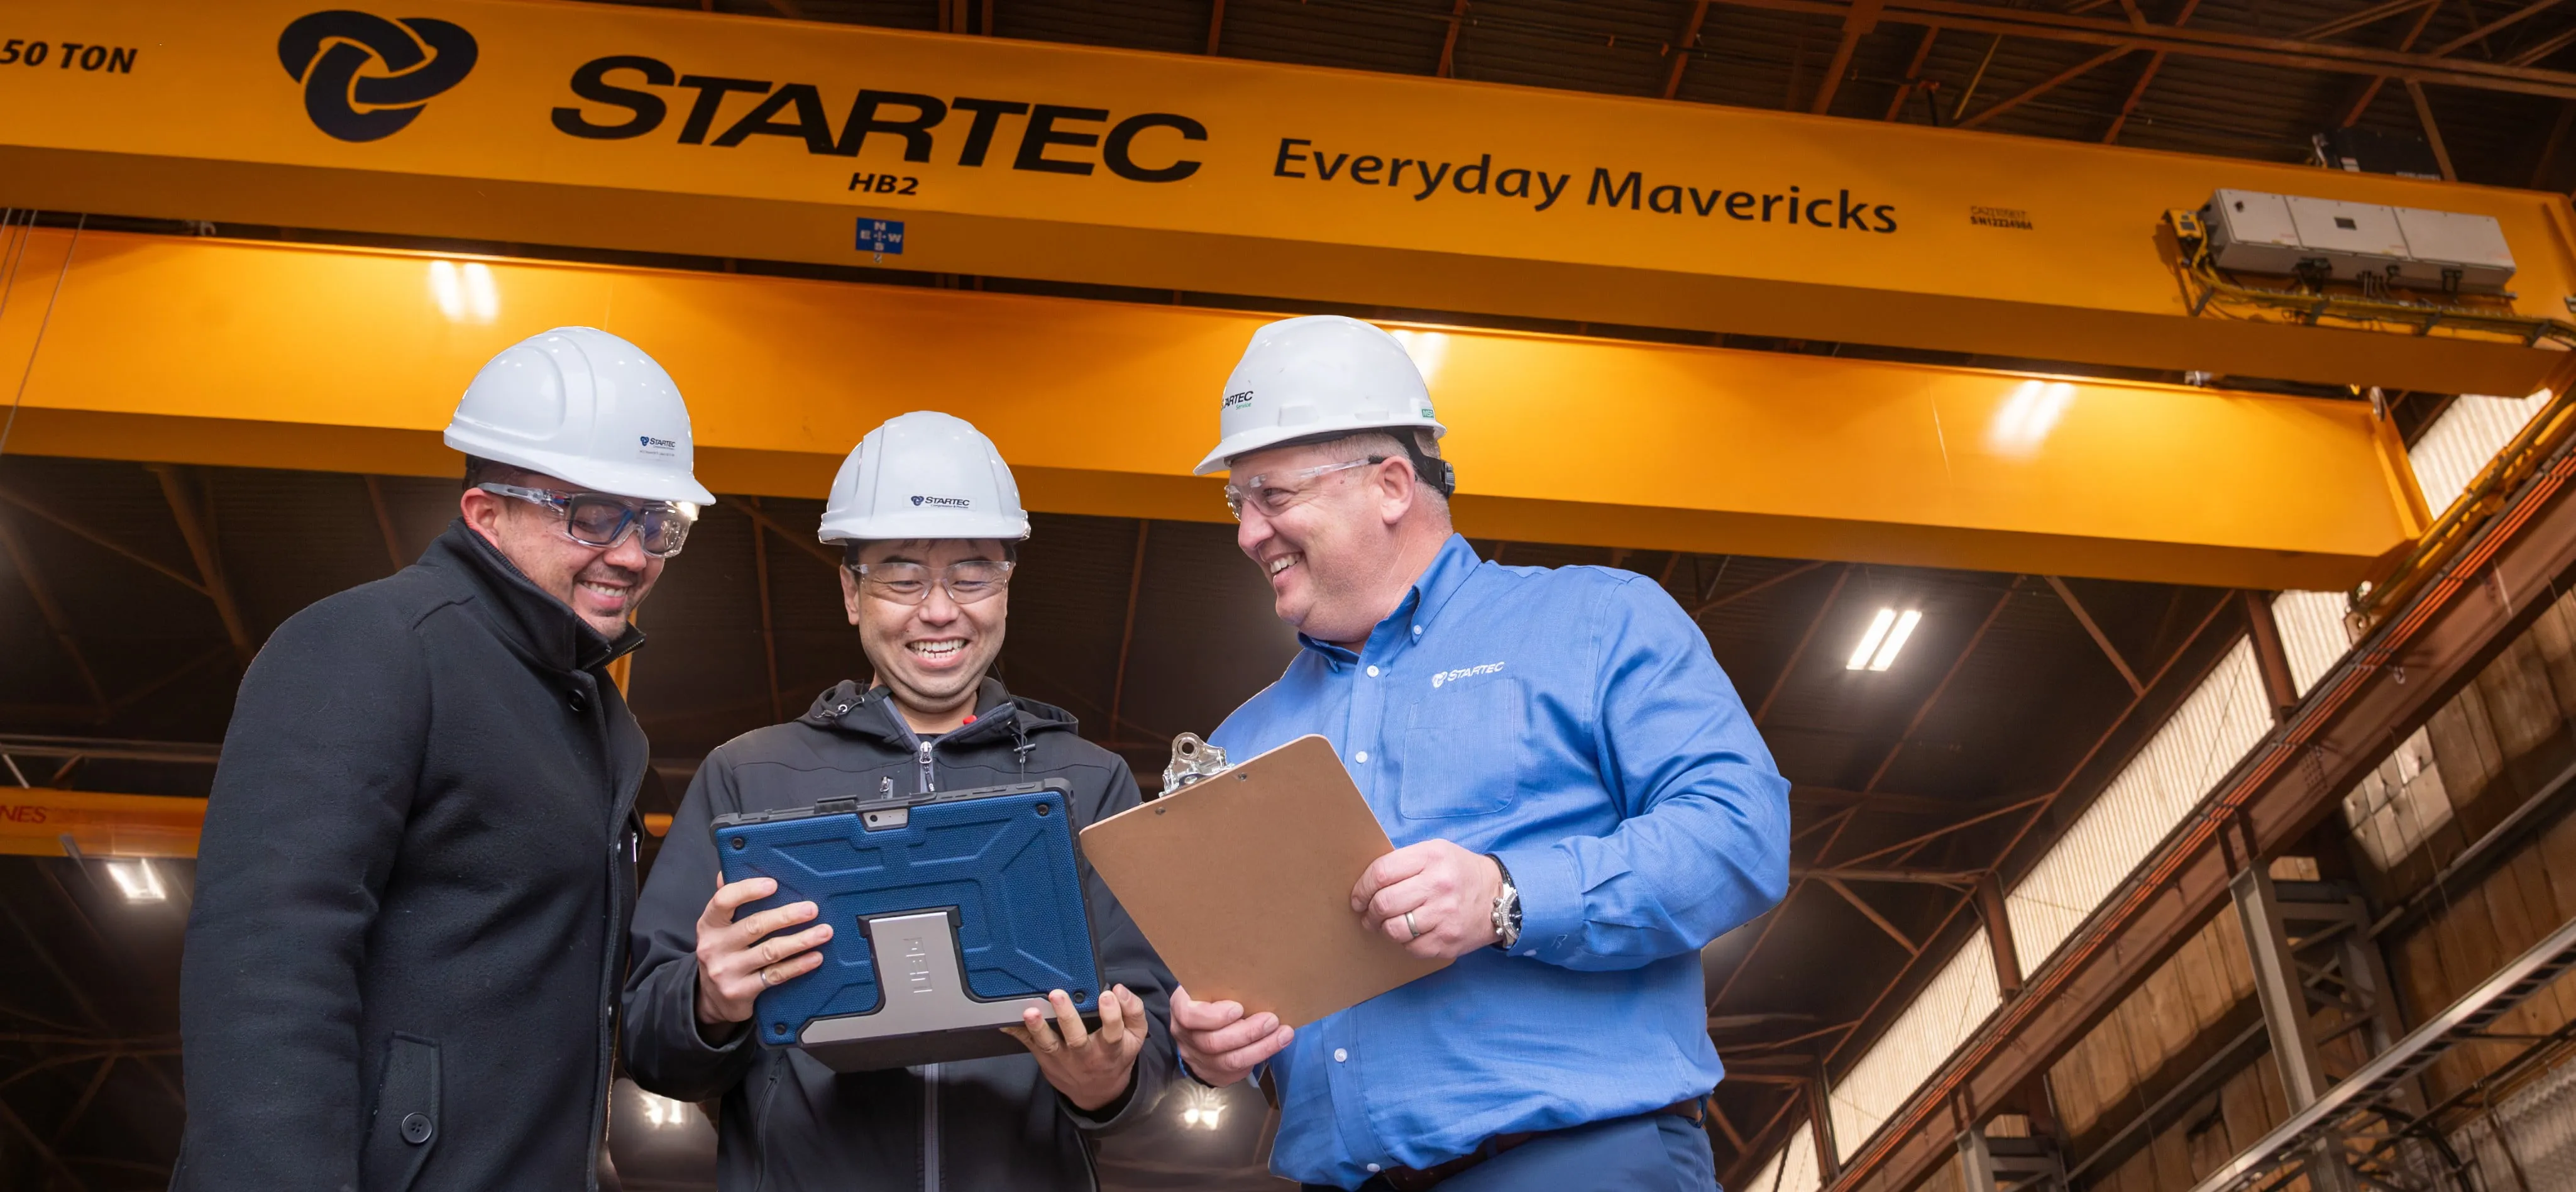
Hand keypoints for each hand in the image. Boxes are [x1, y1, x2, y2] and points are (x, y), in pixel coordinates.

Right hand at [694, 876, 832, 1026]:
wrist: (711, 999)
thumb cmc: (723, 953)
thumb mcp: (717, 927)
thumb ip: (727, 900)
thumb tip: (730, 868)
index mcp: (709, 924)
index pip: (724, 901)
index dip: (748, 890)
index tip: (773, 884)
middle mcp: (714, 946)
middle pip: (755, 926)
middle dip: (787, 916)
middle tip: (812, 908)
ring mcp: (727, 971)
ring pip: (770, 952)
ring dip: (801, 940)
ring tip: (824, 932)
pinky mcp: (740, 991)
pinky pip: (775, 975)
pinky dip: (798, 965)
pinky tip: (815, 957)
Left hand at [1005, 985, 1148, 1111]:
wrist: (1098, 1092)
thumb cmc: (1116, 1056)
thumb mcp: (1135, 1037)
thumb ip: (1133, 1011)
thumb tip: (1119, 990)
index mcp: (1111, 1048)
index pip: (1113, 1031)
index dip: (1110, 1014)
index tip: (1106, 996)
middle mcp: (1086, 1055)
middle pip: (1076, 1037)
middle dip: (1066, 1016)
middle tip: (1057, 994)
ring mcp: (1063, 1060)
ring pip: (1049, 1044)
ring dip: (1038, 1027)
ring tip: (1030, 1011)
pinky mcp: (1046, 1061)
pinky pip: (1031, 1046)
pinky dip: (1018, 1034)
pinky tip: (1006, 1022)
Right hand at [1169, 985, 1291, 1088]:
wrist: (1201, 1022)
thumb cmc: (1211, 996)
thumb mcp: (1209, 984)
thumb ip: (1223, 984)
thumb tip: (1255, 977)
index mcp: (1181, 1009)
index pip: (1189, 1016)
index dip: (1214, 1016)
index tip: (1239, 1008)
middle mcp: (1186, 1038)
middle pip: (1213, 1043)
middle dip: (1248, 1033)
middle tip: (1272, 1020)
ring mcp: (1198, 1060)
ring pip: (1229, 1061)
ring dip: (1261, 1048)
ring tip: (1283, 1034)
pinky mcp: (1213, 1074)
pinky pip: (1237, 1072)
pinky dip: (1259, 1057)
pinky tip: (1275, 1045)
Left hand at [1353, 839, 1500, 959]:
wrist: (1499, 896)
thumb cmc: (1458, 872)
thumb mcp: (1435, 852)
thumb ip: (1404, 862)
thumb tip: (1367, 884)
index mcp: (1430, 857)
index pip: (1381, 873)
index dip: (1362, 888)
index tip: (1358, 898)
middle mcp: (1438, 885)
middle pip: (1384, 903)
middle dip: (1369, 912)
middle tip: (1369, 915)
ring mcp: (1445, 915)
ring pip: (1394, 929)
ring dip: (1383, 929)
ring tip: (1385, 925)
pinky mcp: (1448, 940)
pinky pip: (1411, 947)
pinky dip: (1404, 943)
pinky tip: (1409, 934)